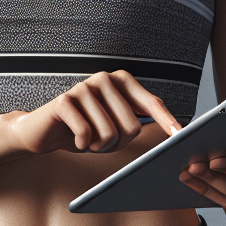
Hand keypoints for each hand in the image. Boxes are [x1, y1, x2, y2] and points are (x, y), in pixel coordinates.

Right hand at [6, 70, 180, 155]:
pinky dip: (83, 144)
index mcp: (121, 81)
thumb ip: (136, 121)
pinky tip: (76, 138)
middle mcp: (104, 78)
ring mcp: (83, 87)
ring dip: (99, 147)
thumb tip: (168, 132)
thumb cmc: (86, 128)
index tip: (181, 135)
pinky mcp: (64, 101)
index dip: (166, 120)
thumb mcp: (114, 125)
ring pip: (109, 134)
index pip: (151, 102)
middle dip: (118, 143)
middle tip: (102, 140)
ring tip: (89, 138)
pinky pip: (86, 134)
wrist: (44, 131)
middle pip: (131, 126)